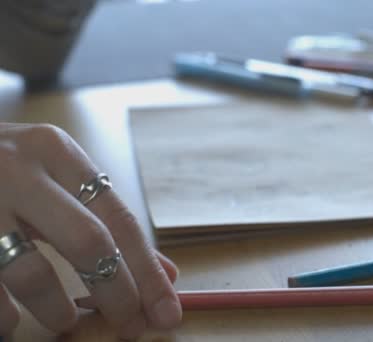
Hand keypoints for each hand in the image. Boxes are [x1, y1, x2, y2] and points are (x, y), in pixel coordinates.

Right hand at [0, 123, 181, 338]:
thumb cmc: (1, 167)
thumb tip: (165, 271)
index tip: (167, 310)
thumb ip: (104, 219)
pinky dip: (4, 315)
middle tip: (132, 326)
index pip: (120, 219)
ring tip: (67, 322)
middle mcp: (20, 168)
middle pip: (88, 242)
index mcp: (58, 153)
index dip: (148, 270)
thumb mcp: (53, 178)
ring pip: (31, 270)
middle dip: (118, 293)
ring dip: (57, 308)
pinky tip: (12, 323)